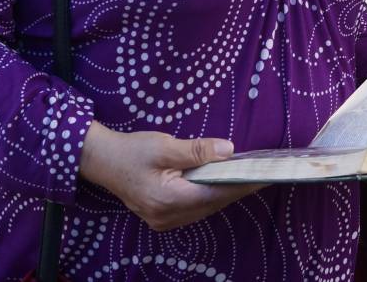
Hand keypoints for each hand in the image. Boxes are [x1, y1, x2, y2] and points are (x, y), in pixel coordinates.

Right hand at [79, 122, 263, 231]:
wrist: (102, 161)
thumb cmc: (132, 151)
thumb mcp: (165, 146)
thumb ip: (197, 150)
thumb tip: (229, 150)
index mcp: (168, 200)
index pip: (215, 193)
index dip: (241, 183)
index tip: (263, 173)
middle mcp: (168, 216)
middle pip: (212, 203)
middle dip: (237, 187)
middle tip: (262, 172)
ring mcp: (164, 220)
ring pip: (205, 207)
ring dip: (225, 192)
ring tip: (247, 175)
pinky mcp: (162, 216)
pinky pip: (195, 208)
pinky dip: (210, 195)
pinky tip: (221, 182)